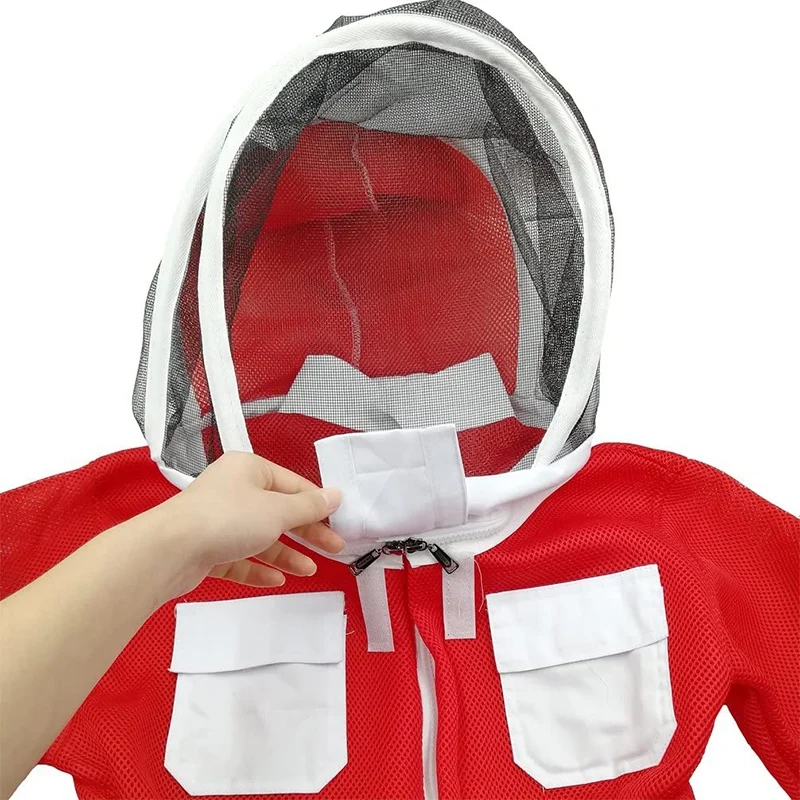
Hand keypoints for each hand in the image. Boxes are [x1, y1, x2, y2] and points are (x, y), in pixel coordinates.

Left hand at [157, 452, 344, 596]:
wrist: (169, 550)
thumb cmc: (227, 519)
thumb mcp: (277, 511)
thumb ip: (309, 507)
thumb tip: (335, 495)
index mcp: (249, 470)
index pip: (293, 485)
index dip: (318, 504)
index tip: (340, 523)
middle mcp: (234, 491)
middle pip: (279, 512)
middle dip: (307, 532)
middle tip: (335, 548)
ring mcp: (219, 521)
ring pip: (260, 537)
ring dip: (286, 554)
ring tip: (309, 570)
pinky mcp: (208, 549)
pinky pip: (240, 558)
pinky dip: (259, 567)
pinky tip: (277, 579)